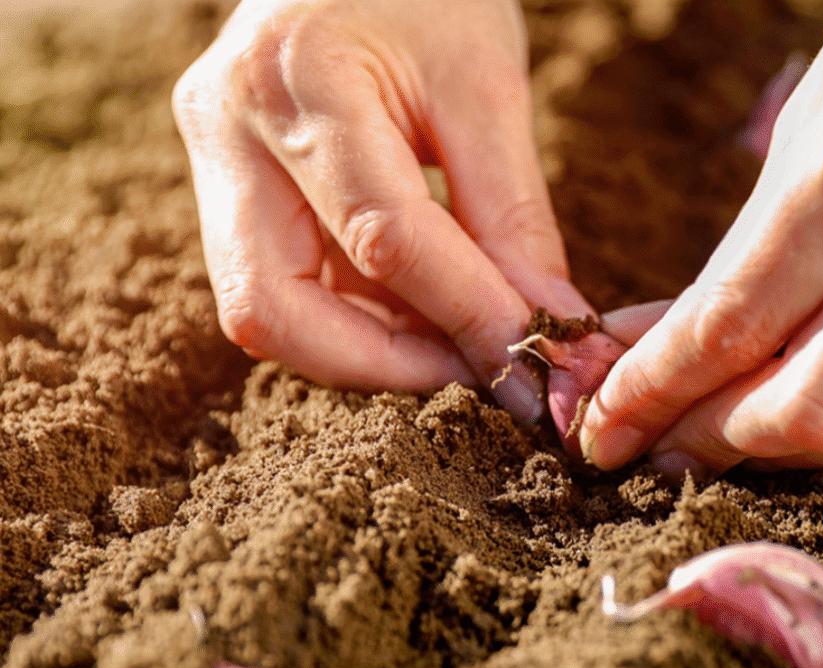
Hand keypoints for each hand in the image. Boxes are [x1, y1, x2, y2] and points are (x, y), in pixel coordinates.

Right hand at [172, 0, 592, 422]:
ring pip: (269, 313)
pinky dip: (361, 320)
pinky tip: (425, 310)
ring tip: (461, 336)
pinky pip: (286, 288)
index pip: (380, 236)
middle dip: (383, 364)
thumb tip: (544, 335)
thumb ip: (513, 218)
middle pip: (273, 308)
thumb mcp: (487, 87)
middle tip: (478, 370)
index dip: (463, 315)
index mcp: (297, 78)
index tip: (531, 361)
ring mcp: (215, 162)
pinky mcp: (228, 189)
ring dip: (373, 350)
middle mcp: (228, 129)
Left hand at [580, 0, 822, 477]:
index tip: (604, 429)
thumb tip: (676, 333)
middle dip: (716, 442)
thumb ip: (754, 237)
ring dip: (790, 442)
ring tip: (720, 432)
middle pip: (816, 407)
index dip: (656, 393)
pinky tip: (806, 392)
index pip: (736, 324)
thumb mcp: (817, 103)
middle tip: (655, 449)